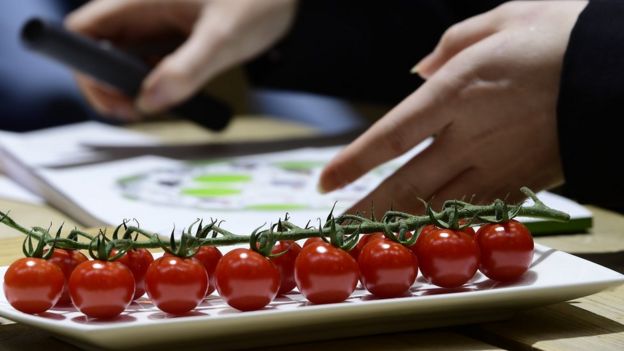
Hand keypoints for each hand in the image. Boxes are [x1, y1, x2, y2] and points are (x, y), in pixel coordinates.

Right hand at [66, 0, 296, 120]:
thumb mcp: (223, 38)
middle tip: (137, 112)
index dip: (86, 67)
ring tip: (153, 107)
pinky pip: (148, 57)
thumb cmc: (258, 0)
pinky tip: (172, 93)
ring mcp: (156, 20)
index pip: (83, 30)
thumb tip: (150, 101)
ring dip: (129, 85)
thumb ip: (187, 69)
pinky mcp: (172, 32)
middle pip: (97, 47)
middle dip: (107, 84)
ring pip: (122, 55)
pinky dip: (152, 79)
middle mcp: (141, 7)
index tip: (116, 99)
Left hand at [318, 1, 587, 214]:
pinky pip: (476, 209)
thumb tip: (416, 71)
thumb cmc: (561, 34)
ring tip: (369, 239)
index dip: (354, 161)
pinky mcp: (522, 180)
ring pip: (437, 205)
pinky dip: (446, 223)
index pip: (390, 135)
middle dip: (368, 211)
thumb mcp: (500, 19)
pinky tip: (426, 233)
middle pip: (406, 184)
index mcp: (456, 92)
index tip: (324, 181)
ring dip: (399, 225)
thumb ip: (449, 46)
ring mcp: (497, 164)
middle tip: (337, 231)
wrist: (621, 69)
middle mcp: (470, 136)